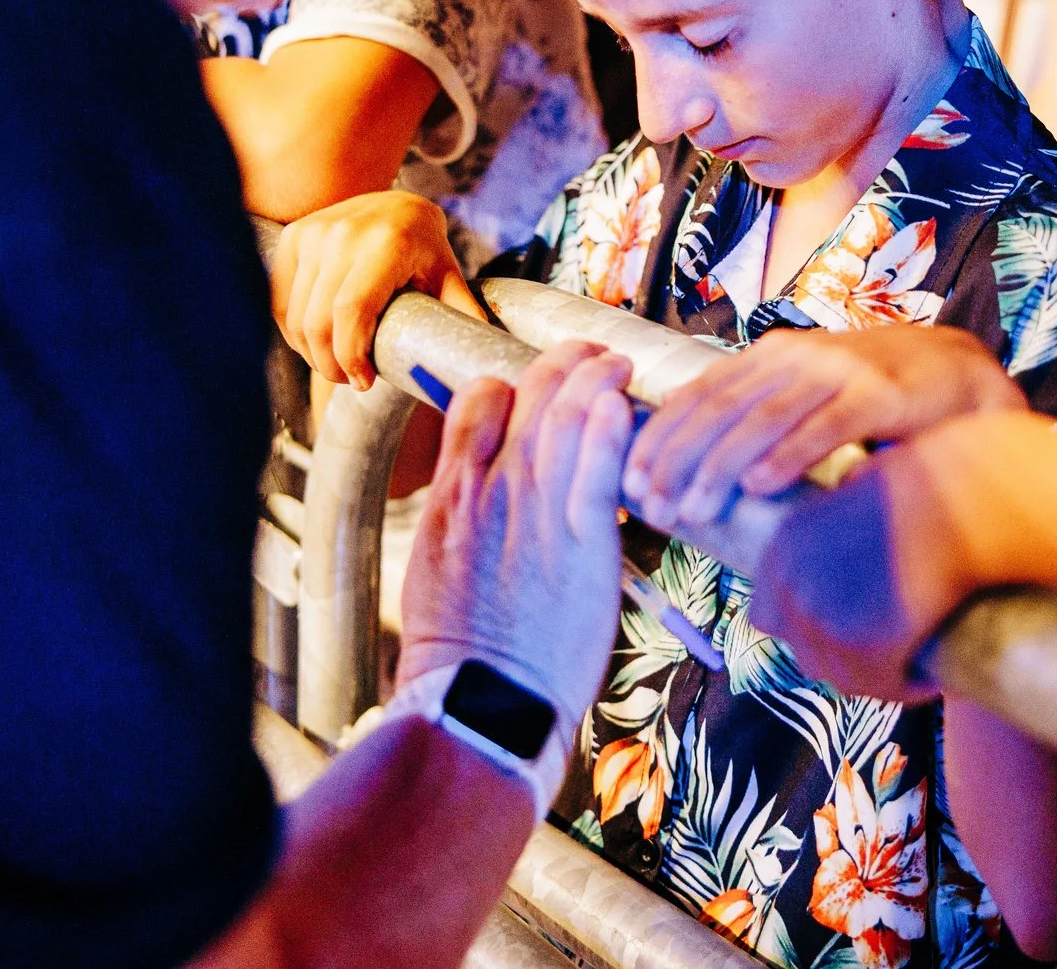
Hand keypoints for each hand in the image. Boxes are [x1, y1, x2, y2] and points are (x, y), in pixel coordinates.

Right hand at [269, 190, 480, 388]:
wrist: (394, 202)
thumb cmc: (423, 244)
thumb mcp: (446, 273)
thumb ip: (461, 312)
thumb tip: (483, 354)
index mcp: (386, 242)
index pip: (352, 311)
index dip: (350, 356)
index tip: (364, 381)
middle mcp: (343, 233)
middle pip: (318, 321)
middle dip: (330, 364)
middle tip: (350, 381)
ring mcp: (313, 233)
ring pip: (294, 316)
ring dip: (310, 352)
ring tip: (336, 365)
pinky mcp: (293, 238)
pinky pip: (279, 300)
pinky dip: (293, 331)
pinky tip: (315, 343)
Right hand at [398, 342, 635, 734]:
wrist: (481, 702)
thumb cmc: (460, 646)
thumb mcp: (435, 561)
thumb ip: (460, 511)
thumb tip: (475, 482)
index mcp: (453, 495)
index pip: (478, 401)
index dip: (510, 383)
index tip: (535, 388)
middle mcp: (493, 492)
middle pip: (530, 394)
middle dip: (563, 361)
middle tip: (590, 354)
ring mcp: (538, 515)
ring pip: (568, 418)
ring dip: (596, 377)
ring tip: (617, 364)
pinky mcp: (584, 545)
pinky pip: (597, 471)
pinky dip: (609, 430)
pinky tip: (622, 404)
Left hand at [624, 324, 1025, 532]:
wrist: (959, 373)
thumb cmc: (873, 399)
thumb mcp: (805, 400)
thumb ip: (758, 421)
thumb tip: (692, 470)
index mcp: (770, 357)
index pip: (697, 394)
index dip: (659, 437)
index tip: (628, 481)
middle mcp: (796, 356)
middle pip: (719, 407)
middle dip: (678, 458)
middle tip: (651, 505)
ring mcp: (837, 371)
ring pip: (763, 417)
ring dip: (720, 464)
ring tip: (694, 506)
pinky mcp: (878, 394)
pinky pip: (823, 426)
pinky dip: (787, 455)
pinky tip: (759, 485)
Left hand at [749, 455, 955, 702]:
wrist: (955, 503)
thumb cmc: (921, 483)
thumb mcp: (860, 484)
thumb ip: (841, 503)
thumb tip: (848, 489)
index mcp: (784, 546)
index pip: (767, 616)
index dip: (804, 629)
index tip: (841, 630)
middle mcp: (792, 584)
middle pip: (802, 653)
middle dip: (837, 657)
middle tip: (879, 654)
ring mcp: (824, 619)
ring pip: (841, 678)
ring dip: (873, 678)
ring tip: (906, 671)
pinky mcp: (866, 646)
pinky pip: (883, 687)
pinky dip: (906, 687)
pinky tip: (928, 680)